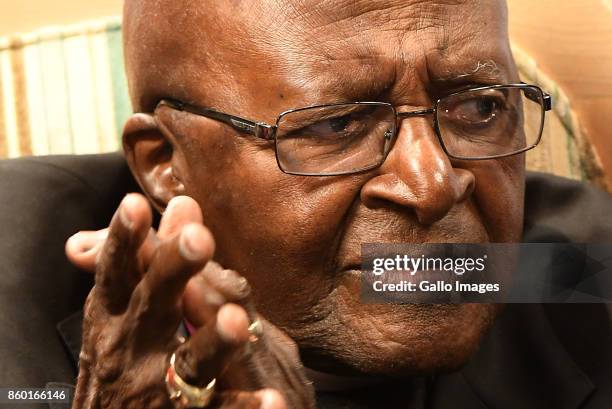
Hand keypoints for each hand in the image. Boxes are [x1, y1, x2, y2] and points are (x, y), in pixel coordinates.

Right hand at [65, 194, 314, 408]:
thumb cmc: (124, 356)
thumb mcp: (125, 308)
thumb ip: (155, 257)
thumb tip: (184, 201)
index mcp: (113, 316)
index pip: (117, 272)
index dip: (124, 240)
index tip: (134, 203)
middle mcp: (129, 349)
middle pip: (153, 305)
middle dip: (172, 271)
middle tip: (198, 239)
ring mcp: (156, 388)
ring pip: (191, 362)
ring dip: (214, 341)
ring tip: (235, 322)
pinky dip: (244, 407)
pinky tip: (273, 401)